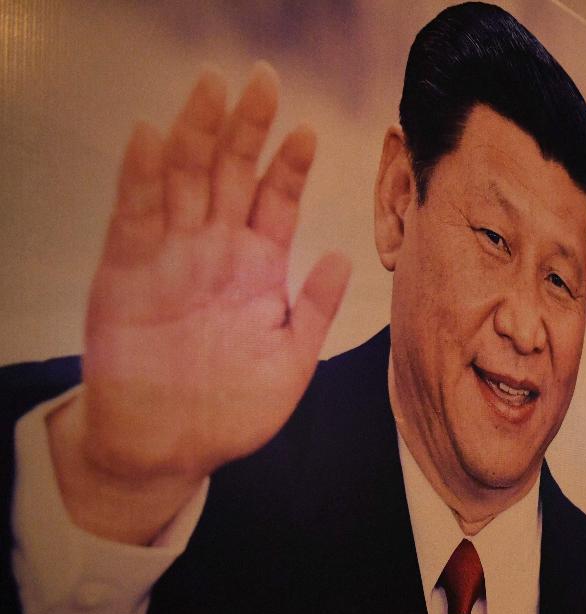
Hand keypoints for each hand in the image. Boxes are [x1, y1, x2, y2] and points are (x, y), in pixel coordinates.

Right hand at [48, 63, 350, 543]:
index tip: (308, 130)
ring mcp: (170, 257)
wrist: (172, 449)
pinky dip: (140, 176)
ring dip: (195, 133)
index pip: (275, 201)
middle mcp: (214, 252)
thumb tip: (345, 257)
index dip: (289, 165)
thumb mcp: (291, 359)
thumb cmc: (234, 409)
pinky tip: (150, 135)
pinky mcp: (126, 272)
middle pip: (229, 173)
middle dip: (245, 127)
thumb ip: (314, 308)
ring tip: (212, 87)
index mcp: (257, 268)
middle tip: (262, 78)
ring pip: (182, 179)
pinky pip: (134, 216)